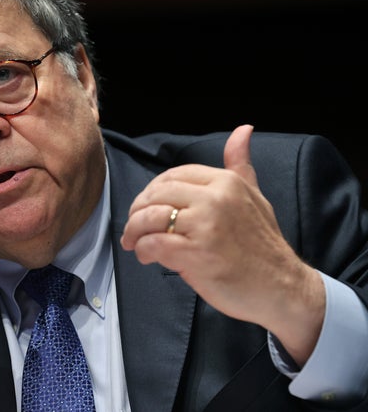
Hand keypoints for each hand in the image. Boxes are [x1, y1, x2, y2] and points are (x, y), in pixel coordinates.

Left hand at [120, 125, 324, 364]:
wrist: (282, 288)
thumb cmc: (263, 245)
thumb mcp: (255, 196)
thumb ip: (240, 165)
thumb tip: (243, 129)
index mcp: (226, 182)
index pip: (173, 176)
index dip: (152, 191)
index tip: (147, 207)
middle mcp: (216, 198)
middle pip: (157, 194)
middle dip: (138, 211)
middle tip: (134, 227)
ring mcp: (206, 226)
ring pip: (151, 218)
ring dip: (135, 232)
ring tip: (135, 243)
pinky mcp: (197, 254)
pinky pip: (154, 244)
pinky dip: (143, 250)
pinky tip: (147, 257)